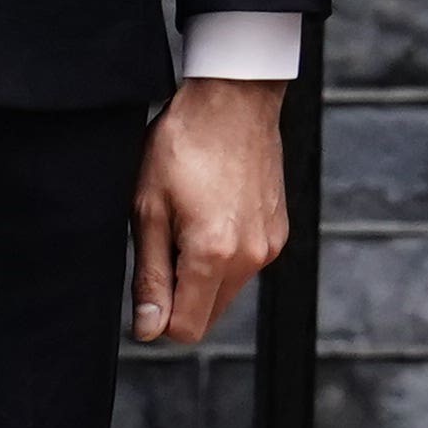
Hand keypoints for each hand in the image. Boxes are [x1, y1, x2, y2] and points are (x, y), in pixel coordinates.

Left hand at [127, 78, 291, 345]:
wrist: (232, 99)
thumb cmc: (183, 144)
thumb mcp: (148, 208)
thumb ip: (150, 275)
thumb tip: (149, 327)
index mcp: (214, 254)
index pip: (185, 329)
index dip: (157, 315)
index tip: (147, 278)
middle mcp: (251, 256)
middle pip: (207, 314)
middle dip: (181, 295)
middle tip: (165, 242)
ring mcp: (270, 244)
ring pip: (226, 290)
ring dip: (202, 272)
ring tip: (189, 220)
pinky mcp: (279, 231)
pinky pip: (245, 264)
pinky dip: (225, 253)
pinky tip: (212, 211)